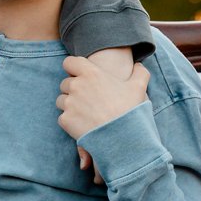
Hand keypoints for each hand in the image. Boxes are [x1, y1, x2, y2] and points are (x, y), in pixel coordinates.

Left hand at [75, 47, 133, 178]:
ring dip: (70, 104)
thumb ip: (139, 72)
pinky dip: (70, 120)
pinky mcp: (65, 120)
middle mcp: (76, 86)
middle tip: (88, 98)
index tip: (80, 75)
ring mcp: (69, 103)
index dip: (73, 68)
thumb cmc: (129, 110)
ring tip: (86, 112)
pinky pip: (62, 117)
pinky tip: (83, 124)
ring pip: (62, 100)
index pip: (69, 62)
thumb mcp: (138, 87)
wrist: (122, 137)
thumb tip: (138, 65)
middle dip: (73, 89)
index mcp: (91, 74)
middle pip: (65, 83)